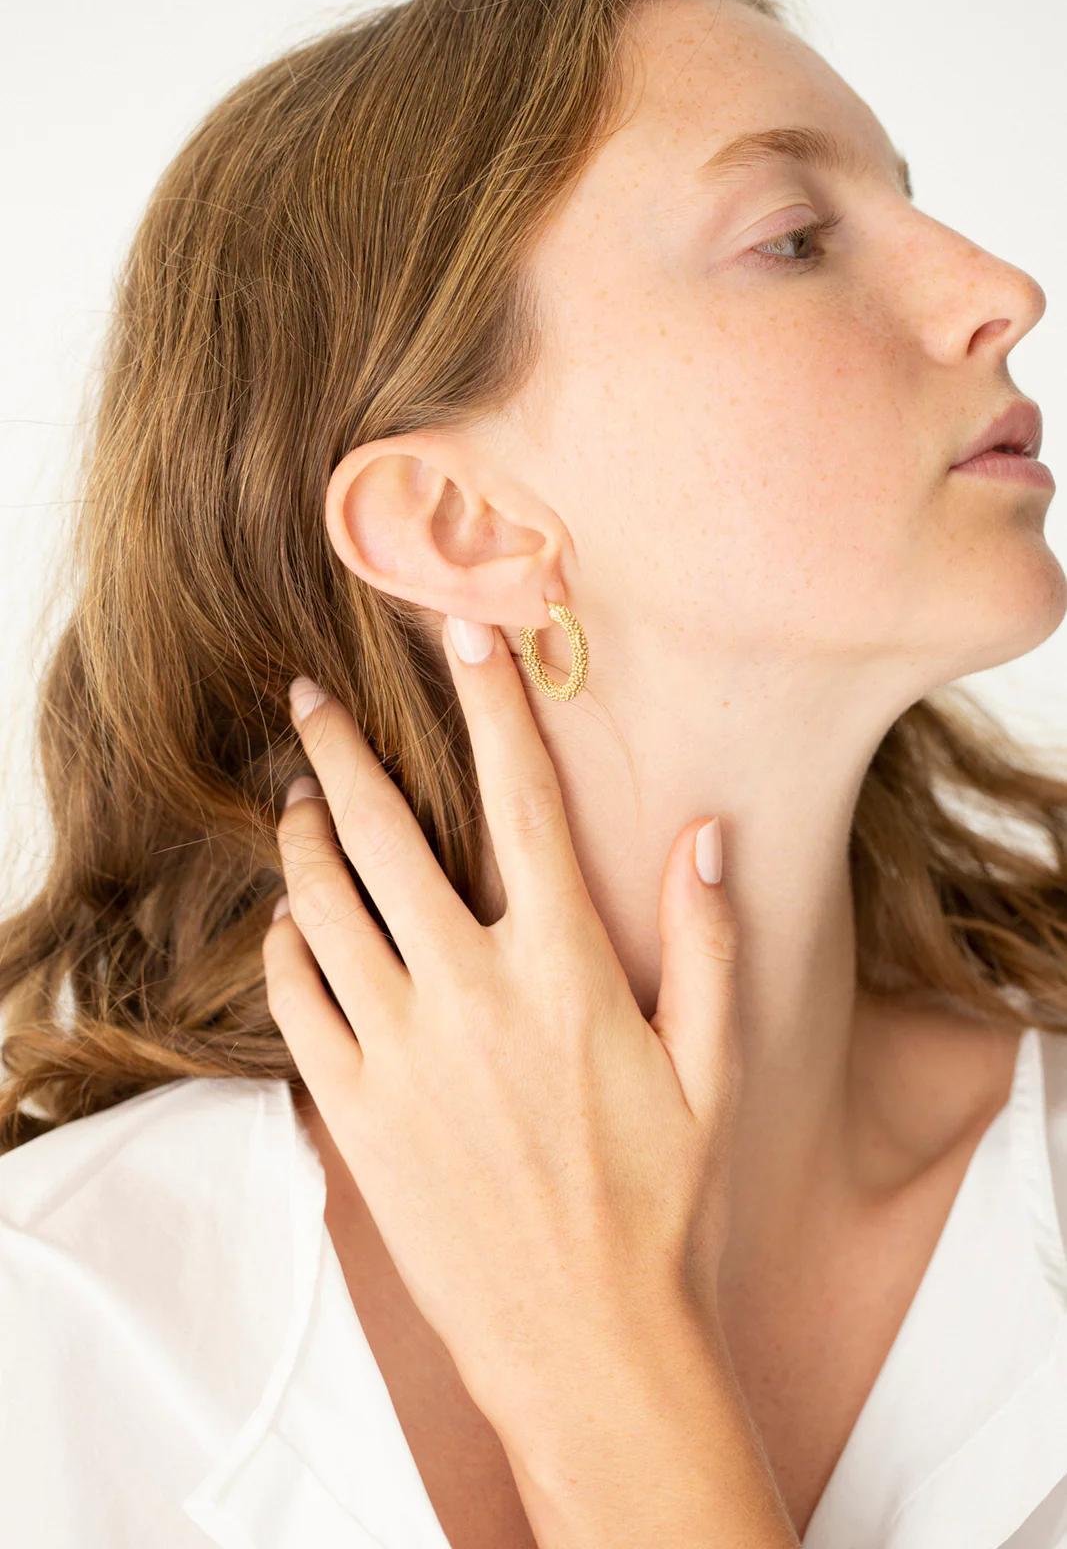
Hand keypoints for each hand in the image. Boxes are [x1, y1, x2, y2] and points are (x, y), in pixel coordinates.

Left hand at [262, 616, 741, 1429]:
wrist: (582, 1341)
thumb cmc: (659, 1203)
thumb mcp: (713, 1072)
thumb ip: (711, 946)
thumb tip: (705, 835)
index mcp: (565, 971)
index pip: (524, 803)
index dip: (494, 708)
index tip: (467, 636)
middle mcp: (471, 994)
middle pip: (387, 836)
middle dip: (342, 750)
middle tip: (308, 696)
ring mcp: (400, 1053)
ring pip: (323, 906)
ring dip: (302, 838)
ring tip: (295, 797)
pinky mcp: (354, 1111)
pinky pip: (295, 999)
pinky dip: (285, 943)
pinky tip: (290, 920)